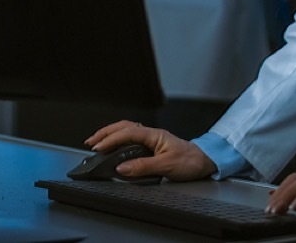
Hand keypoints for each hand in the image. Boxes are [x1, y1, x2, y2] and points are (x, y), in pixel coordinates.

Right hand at [84, 119, 216, 181]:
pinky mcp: (153, 146)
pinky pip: (132, 139)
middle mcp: (152, 134)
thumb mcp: (167, 165)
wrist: (205, 161)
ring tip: (98, 143)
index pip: (127, 132)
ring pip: (127, 131)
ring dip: (111, 135)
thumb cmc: (191, 161)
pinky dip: (119, 141)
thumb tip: (122, 167)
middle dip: (105, 133)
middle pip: (124, 127)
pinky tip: (114, 147)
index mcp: (155, 135)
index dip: (111, 139)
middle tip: (91, 142)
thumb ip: (143, 166)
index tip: (98, 147)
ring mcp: (152, 139)